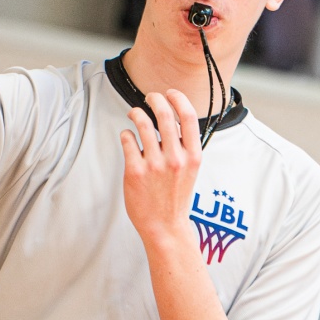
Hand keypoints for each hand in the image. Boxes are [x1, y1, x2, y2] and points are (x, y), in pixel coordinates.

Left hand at [120, 91, 202, 248]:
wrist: (165, 226)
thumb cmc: (176, 195)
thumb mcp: (190, 169)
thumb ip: (184, 146)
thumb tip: (173, 119)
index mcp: (193, 155)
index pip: (188, 116)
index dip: (178, 98)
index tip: (169, 93)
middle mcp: (175, 158)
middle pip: (164, 114)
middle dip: (154, 99)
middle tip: (149, 98)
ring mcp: (155, 165)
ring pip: (142, 123)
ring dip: (136, 113)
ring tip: (133, 113)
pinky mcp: (135, 171)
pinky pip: (127, 140)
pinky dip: (126, 134)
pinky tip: (127, 137)